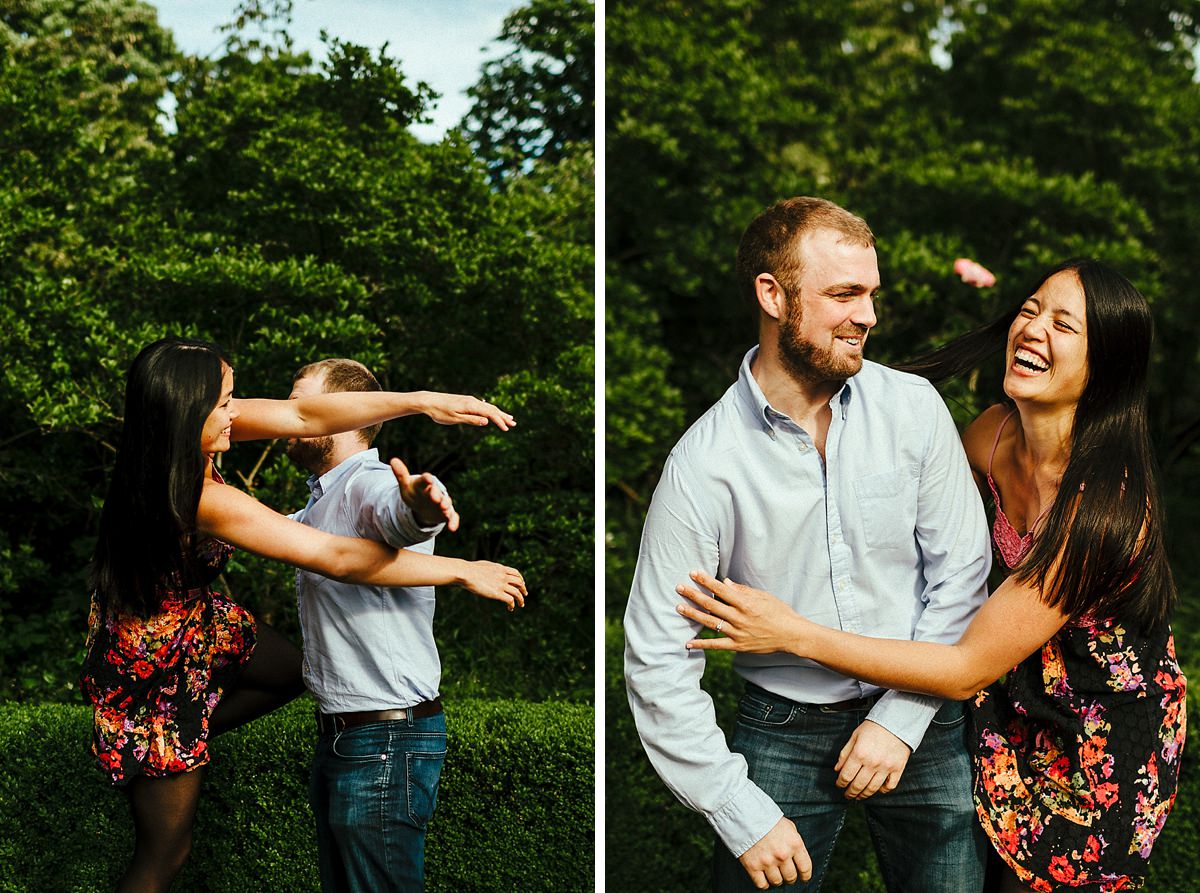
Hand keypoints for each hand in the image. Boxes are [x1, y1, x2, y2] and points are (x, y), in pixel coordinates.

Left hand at [390, 458, 459, 531]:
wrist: (424, 505)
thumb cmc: (415, 493)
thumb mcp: (406, 485)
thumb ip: (401, 474)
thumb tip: (393, 460)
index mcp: (425, 484)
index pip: (425, 480)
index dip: (426, 479)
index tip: (427, 478)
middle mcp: (435, 492)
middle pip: (436, 492)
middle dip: (436, 494)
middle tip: (435, 497)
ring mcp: (442, 503)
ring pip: (446, 503)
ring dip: (445, 505)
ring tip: (444, 507)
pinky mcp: (447, 513)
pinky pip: (452, 517)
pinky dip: (453, 521)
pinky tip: (453, 528)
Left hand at [423, 393, 514, 429]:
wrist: (429, 400)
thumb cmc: (440, 411)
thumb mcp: (455, 418)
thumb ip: (471, 420)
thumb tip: (487, 421)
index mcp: (471, 405)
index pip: (490, 414)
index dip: (499, 421)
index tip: (507, 429)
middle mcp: (472, 401)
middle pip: (492, 409)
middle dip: (503, 416)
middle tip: (514, 424)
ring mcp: (470, 400)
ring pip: (488, 407)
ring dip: (498, 413)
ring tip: (508, 418)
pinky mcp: (466, 401)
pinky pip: (482, 406)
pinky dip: (490, 410)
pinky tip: (492, 413)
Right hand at [460, 561, 526, 610]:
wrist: (466, 573)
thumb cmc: (470, 569)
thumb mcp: (484, 565)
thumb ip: (490, 568)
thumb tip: (489, 570)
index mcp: (500, 568)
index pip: (516, 573)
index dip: (521, 579)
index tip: (522, 584)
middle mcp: (503, 576)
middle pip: (519, 583)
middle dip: (523, 589)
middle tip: (524, 595)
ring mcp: (501, 585)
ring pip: (517, 593)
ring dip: (521, 600)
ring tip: (521, 605)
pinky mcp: (497, 593)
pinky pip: (510, 600)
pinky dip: (512, 604)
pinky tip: (510, 608)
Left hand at [675, 571, 808, 654]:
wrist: (792, 635)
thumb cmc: (779, 612)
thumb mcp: (763, 597)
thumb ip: (743, 590)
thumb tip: (725, 582)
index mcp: (746, 603)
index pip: (721, 589)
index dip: (706, 580)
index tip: (693, 573)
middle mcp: (739, 618)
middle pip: (711, 605)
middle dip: (693, 595)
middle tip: (679, 587)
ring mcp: (737, 633)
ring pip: (710, 623)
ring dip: (693, 615)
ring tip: (678, 608)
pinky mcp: (738, 646)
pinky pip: (716, 645)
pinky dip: (701, 644)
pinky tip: (688, 643)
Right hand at [738, 817, 811, 888]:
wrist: (744, 814)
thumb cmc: (767, 818)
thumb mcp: (788, 826)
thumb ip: (794, 842)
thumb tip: (798, 856)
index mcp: (794, 844)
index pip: (805, 868)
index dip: (805, 876)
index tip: (803, 877)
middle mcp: (783, 855)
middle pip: (791, 877)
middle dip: (789, 877)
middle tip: (786, 873)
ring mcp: (767, 862)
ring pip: (777, 882)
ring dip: (776, 879)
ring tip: (773, 873)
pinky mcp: (753, 866)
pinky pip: (762, 884)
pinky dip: (764, 883)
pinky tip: (763, 877)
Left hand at [834, 720, 909, 799]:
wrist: (896, 721)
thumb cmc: (873, 727)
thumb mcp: (854, 736)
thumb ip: (844, 753)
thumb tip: (837, 769)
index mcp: (859, 754)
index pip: (846, 776)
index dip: (840, 783)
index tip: (839, 785)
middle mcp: (872, 763)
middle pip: (858, 785)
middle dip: (850, 792)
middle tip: (847, 795)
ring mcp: (886, 767)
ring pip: (873, 788)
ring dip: (864, 795)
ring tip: (859, 796)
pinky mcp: (898, 769)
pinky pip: (890, 786)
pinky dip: (882, 790)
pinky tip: (877, 790)